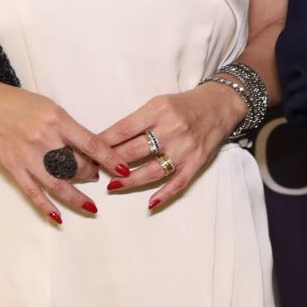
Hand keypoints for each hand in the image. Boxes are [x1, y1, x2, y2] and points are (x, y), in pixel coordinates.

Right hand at [0, 81, 124, 223]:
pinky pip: (33, 192)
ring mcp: (28, 157)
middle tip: (94, 175)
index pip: (90, 143)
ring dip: (77, 198)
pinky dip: (46, 207)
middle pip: (76, 165)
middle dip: (90, 174)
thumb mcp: (51, 108)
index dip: (109, 158)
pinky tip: (59, 217)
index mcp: (57, 120)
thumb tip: (92, 149)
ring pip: (58, 184)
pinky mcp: (14, 169)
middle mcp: (44, 139)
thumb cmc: (22, 106)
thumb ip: (70, 128)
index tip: (123, 169)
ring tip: (91, 206)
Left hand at [104, 84, 241, 212]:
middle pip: (134, 151)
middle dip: (111, 163)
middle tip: (94, 170)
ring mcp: (185, 148)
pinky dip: (164, 194)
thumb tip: (108, 141)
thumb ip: (137, 121)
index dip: (103, 143)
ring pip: (152, 171)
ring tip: (112, 186)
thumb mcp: (158, 103)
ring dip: (129, 181)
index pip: (123, 130)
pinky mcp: (196, 162)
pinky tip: (150, 203)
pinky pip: (178, 183)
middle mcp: (171, 129)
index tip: (87, 151)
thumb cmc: (183, 105)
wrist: (219, 105)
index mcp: (158, 111)